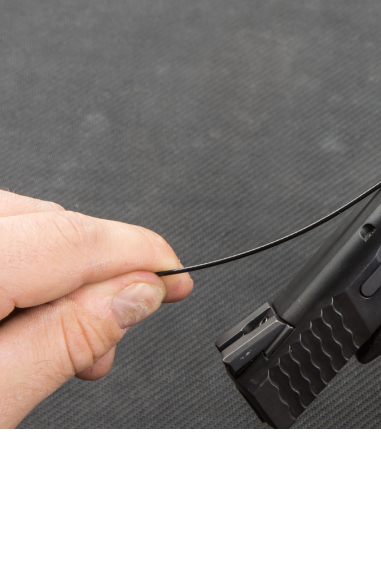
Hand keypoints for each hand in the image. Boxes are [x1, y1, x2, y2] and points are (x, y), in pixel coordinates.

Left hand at [0, 190, 192, 427]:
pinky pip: (0, 236)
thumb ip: (65, 340)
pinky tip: (25, 315)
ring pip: (25, 223)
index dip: (141, 256)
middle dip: (100, 272)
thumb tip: (138, 294)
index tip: (177, 279)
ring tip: (66, 343)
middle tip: (117, 333)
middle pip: (50, 223)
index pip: (74, 238)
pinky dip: (24, 268)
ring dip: (61, 272)